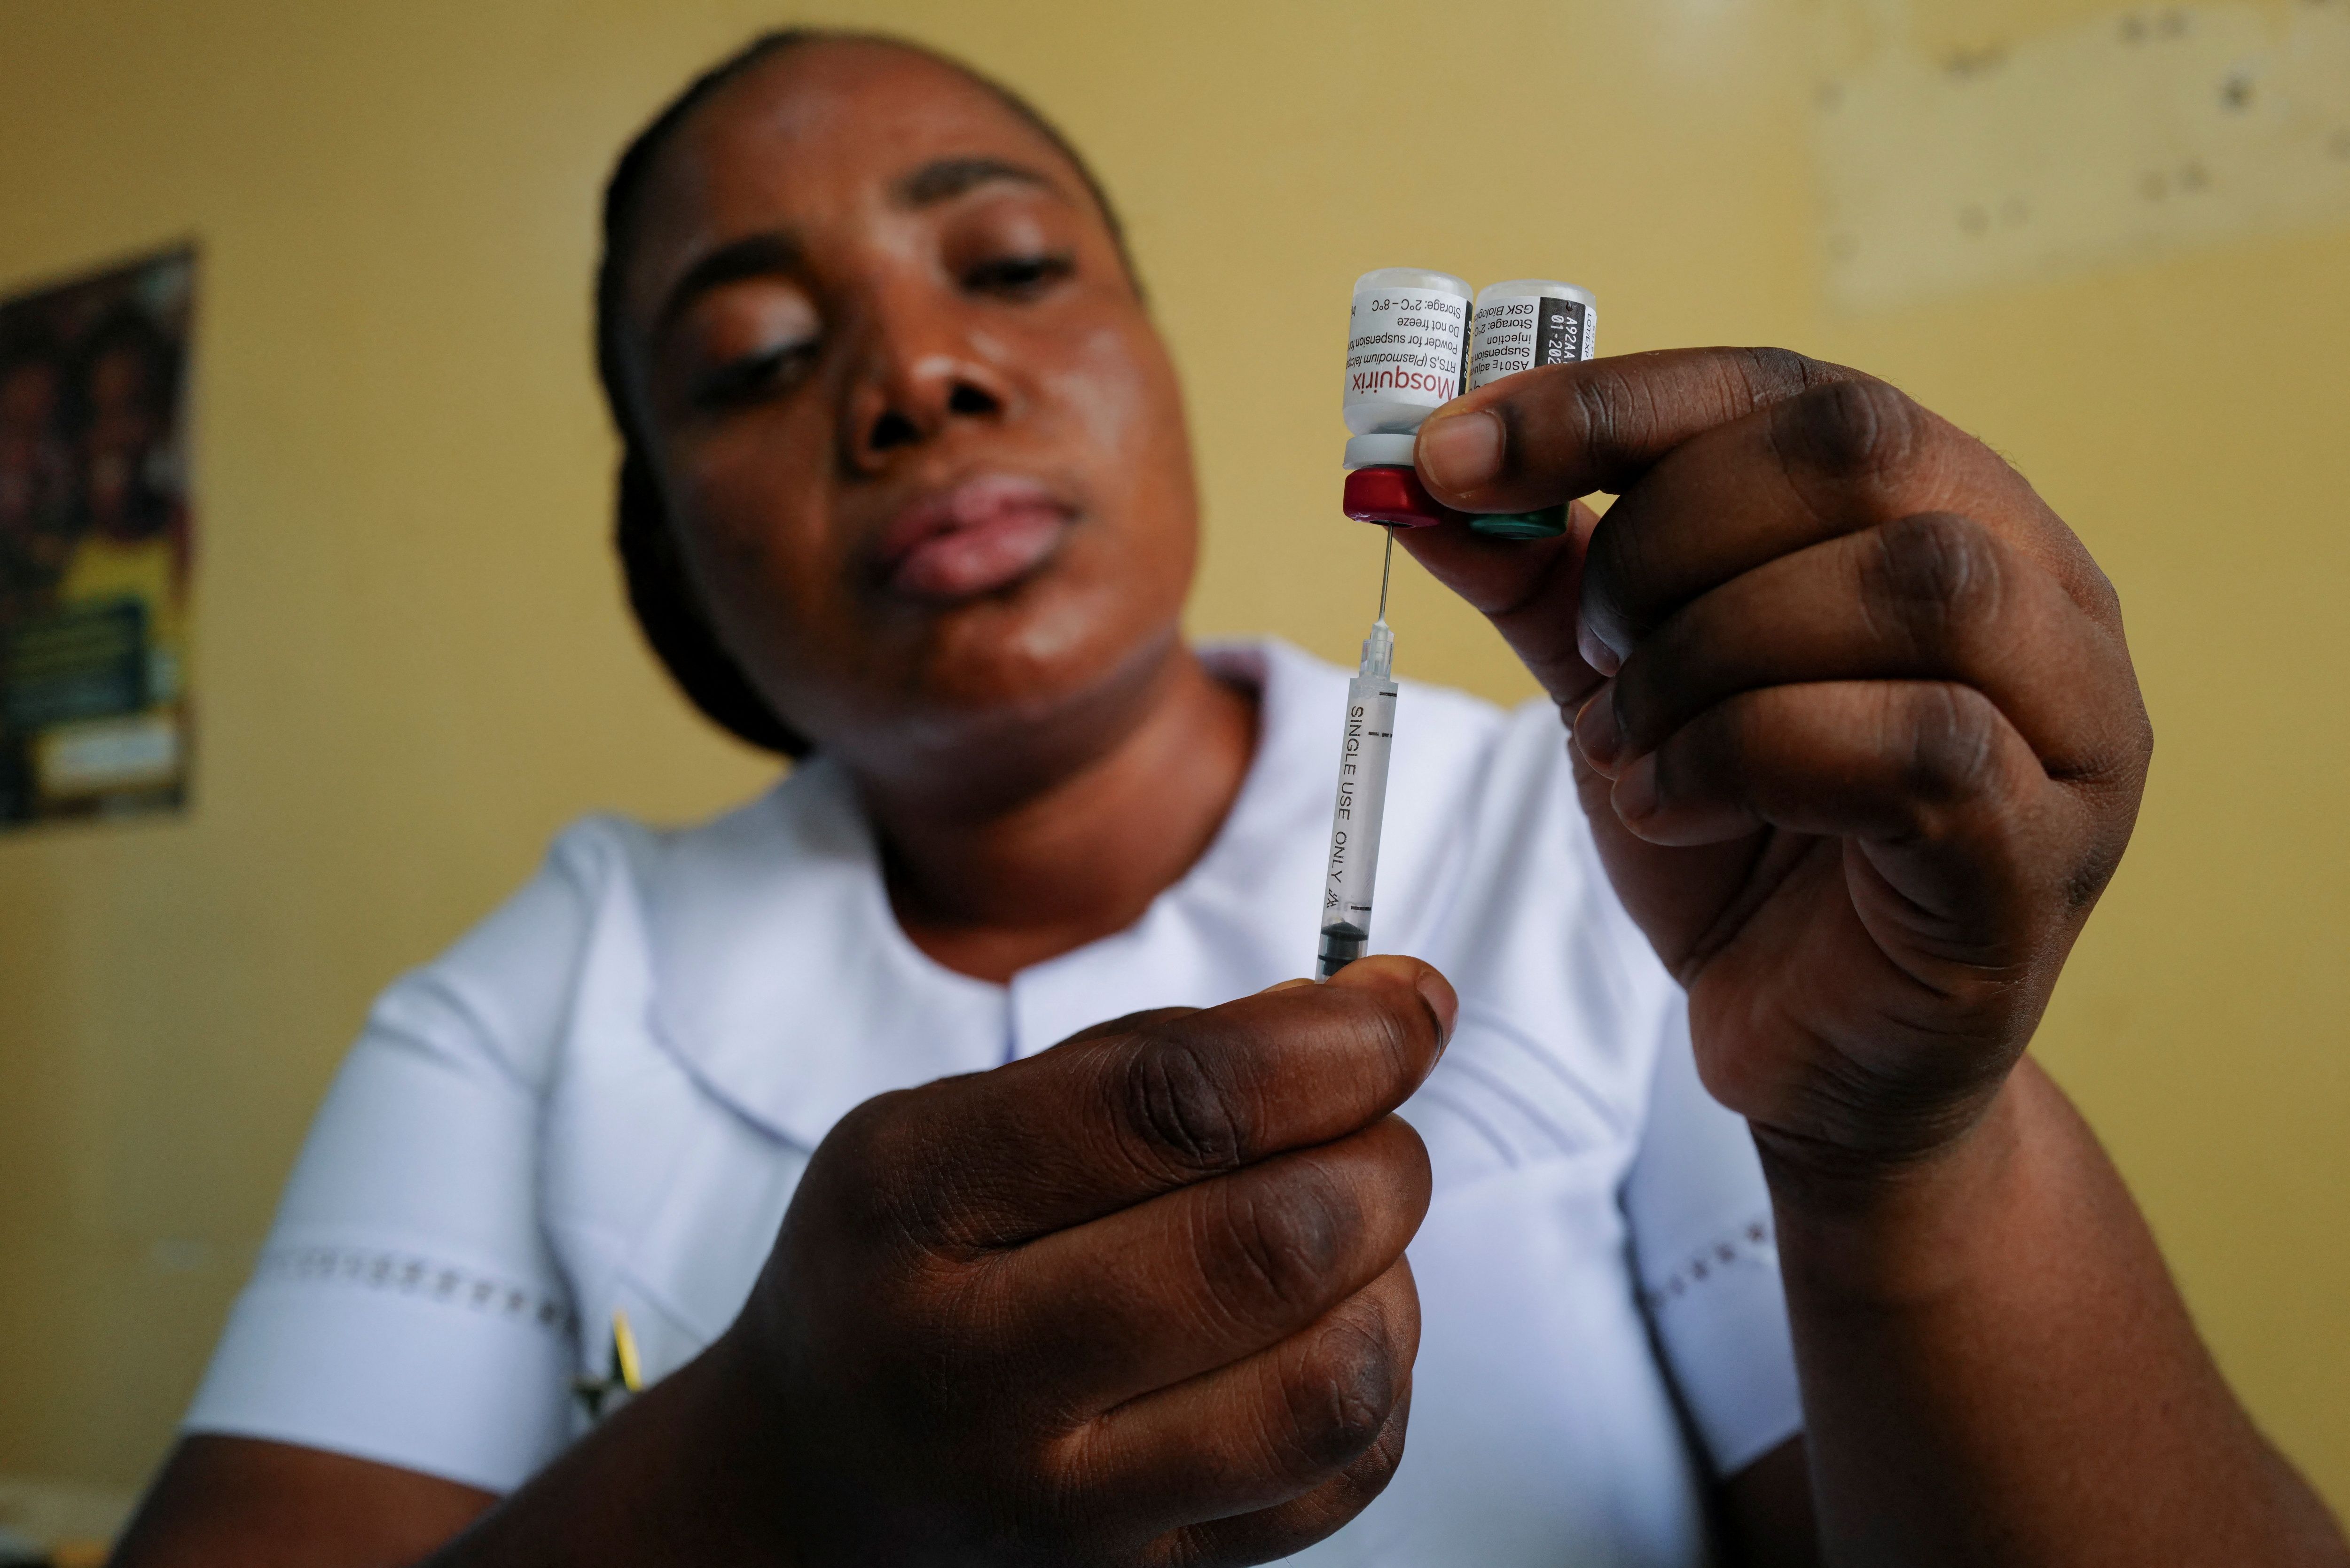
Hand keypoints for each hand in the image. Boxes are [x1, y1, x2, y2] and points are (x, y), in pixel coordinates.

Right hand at [729, 957, 1454, 1566]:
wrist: (811, 1483)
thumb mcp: (954, 1124)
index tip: (1405, 1005)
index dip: (1333, 1044)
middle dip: (1379, 1160)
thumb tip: (1368, 1015)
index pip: (1175, 1104)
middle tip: (1375, 1131)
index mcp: (915, 1201)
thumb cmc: (905, 1266)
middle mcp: (974, 1366)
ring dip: (1391, 1278)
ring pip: (1333, 1381)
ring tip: (1349, 1238)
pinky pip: (1341, 1477)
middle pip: (1270, 1244)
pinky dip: (1378, 1380)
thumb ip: (1145, 1062)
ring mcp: (1061, 1503)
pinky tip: (1327, 1331)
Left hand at [1399, 350, 2150, 1183]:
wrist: (1817, 1052)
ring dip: (1710, 656)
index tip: (1445, 453)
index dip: (1606, 402)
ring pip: (1908, 587)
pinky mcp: (2044, 852)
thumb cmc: (1744, 848)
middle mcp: (2039, 589)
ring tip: (1630, 745)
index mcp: (1944, 512)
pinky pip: (1921, 749)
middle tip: (1591, 647)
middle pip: (1860, 451)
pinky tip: (1672, 808)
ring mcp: (2072, 720)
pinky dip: (1750, 758)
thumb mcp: (1625, 686)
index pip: (1785, 387)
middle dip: (1668, 537)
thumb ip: (1544, 578)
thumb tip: (1411, 474)